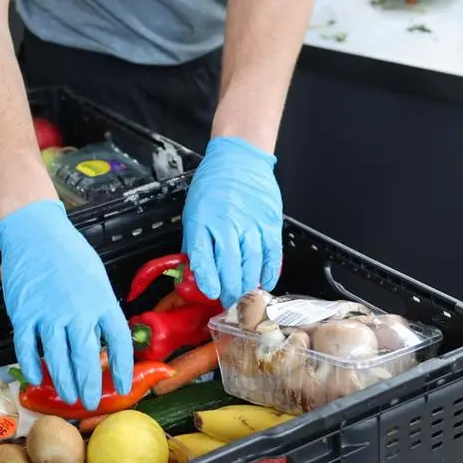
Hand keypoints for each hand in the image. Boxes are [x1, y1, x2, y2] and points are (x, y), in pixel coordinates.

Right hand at [0, 199, 132, 409]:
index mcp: (102, 302)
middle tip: (89, 402)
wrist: (36, 234)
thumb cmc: (70, 254)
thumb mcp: (97, 279)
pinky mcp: (24, 314)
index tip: (122, 387)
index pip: (119, 343)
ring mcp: (49, 315)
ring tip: (68, 397)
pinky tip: (36, 378)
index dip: (122, 369)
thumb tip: (104, 340)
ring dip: (63, 382)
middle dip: (89, 385)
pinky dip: (31, 366)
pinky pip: (27, 348)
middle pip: (86, 359)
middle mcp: (78, 312)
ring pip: (57, 359)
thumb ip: (101, 309)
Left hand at [181, 137, 283, 307]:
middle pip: (230, 267)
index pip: (202, 259)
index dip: (207, 281)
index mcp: (202, 221)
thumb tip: (191, 271)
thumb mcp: (193, 210)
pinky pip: (271, 254)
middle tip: (231, 304)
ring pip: (251, 264)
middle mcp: (226, 224)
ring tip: (246, 298)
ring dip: (249, 285)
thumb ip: (194, 241)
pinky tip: (265, 282)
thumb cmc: (214, 184)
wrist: (240, 158)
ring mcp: (250, 224)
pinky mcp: (270, 223)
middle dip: (230, 291)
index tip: (211, 293)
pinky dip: (269, 272)